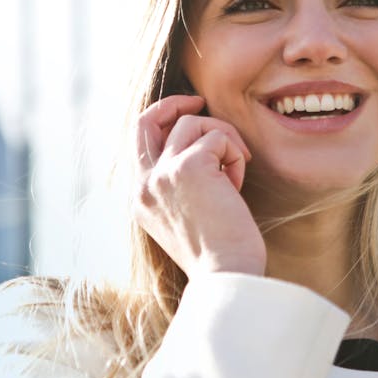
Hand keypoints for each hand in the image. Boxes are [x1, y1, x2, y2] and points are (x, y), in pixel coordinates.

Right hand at [133, 95, 264, 277]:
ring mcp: (162, 174)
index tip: (188, 116)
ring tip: (235, 173)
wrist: (226, 276)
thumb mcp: (185, 218)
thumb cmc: (218, 254)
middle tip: (200, 101)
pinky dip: (235, 154)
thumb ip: (179, 186)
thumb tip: (198, 147)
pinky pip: (218, 137)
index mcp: (140, 199)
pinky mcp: (189, 166)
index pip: (139, 142)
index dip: (163, 121)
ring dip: (223, 140)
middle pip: (147, 120)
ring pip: (193, 124)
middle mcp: (143, 184)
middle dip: (174, 103)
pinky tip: (238, 185)